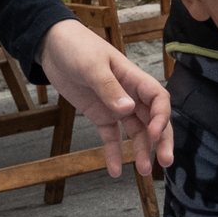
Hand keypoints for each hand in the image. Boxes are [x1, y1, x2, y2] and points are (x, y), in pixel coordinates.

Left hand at [39, 20, 173, 176]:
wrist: (52, 45)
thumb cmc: (76, 47)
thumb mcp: (91, 66)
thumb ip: (109, 88)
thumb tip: (128, 109)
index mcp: (134, 78)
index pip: (159, 99)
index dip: (161, 117)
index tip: (154, 134)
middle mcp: (130, 94)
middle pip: (153, 120)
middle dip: (161, 141)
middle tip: (165, 162)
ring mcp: (115, 106)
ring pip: (136, 132)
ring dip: (141, 150)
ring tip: (143, 171)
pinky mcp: (100, 114)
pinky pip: (111, 136)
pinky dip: (114, 152)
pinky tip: (115, 170)